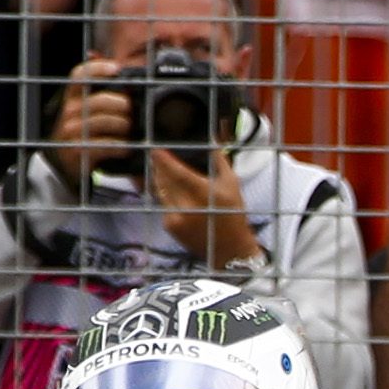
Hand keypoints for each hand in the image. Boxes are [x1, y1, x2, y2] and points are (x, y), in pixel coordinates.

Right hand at [45, 56, 136, 194]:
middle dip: (123, 106)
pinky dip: (121, 146)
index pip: (79, 75)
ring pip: (104, 122)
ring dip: (124, 126)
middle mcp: (69, 112)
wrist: (64, 164)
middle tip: (134, 112)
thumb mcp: (85, 109)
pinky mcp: (77, 150)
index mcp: (72, 97)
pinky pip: (104, 145)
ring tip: (132, 130)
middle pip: (101, 100)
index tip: (117, 69)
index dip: (97, 68)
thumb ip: (97, 89)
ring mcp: (71, 131)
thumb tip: (110, 62)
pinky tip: (128, 147)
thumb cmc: (83, 132)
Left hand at [150, 126, 255, 270]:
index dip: (165, 161)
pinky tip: (166, 187)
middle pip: (165, 180)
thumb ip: (220, 160)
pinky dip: (163, 193)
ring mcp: (176, 217)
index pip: (178, 173)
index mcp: (205, 193)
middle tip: (155, 156)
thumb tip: (213, 139)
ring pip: (160, 191)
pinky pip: (162, 203)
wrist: (229, 249)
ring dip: (158, 178)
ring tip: (158, 168)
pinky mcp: (169, 226)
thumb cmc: (233, 214)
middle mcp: (188, 206)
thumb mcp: (232, 184)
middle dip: (158, 167)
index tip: (156, 150)